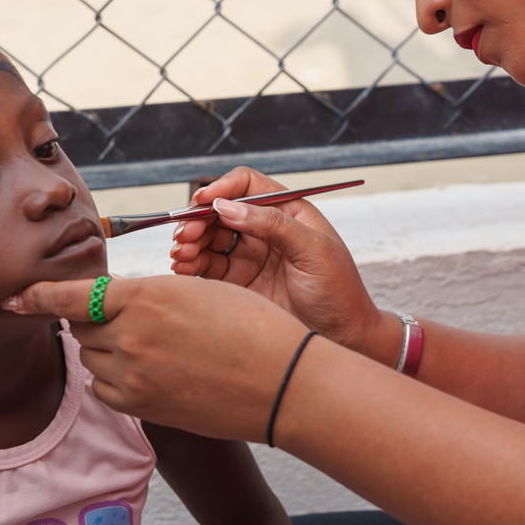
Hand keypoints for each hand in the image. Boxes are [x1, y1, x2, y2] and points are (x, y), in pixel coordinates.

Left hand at [1, 275, 310, 440]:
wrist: (283, 383)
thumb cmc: (253, 326)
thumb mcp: (200, 290)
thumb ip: (148, 295)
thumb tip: (110, 304)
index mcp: (145, 296)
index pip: (70, 296)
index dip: (36, 296)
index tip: (13, 298)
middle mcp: (130, 337)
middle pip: (80, 327)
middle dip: (94, 320)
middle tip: (133, 318)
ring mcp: (133, 377)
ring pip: (93, 359)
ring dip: (107, 349)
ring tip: (154, 345)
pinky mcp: (142, 407)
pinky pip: (107, 388)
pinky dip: (117, 377)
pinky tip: (152, 370)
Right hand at [169, 167, 386, 352]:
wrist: (344, 338)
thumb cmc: (339, 292)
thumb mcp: (313, 250)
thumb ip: (272, 224)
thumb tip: (228, 207)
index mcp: (289, 212)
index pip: (248, 186)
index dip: (223, 188)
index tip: (203, 201)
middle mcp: (267, 230)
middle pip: (222, 212)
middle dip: (199, 219)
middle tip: (185, 235)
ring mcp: (251, 257)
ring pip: (210, 239)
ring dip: (191, 242)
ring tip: (181, 254)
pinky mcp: (240, 284)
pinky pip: (208, 267)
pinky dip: (191, 265)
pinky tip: (183, 269)